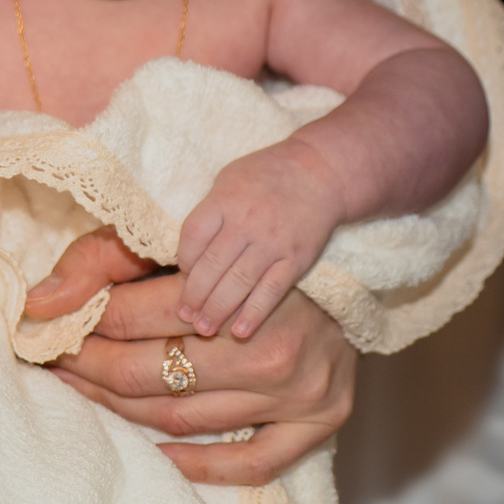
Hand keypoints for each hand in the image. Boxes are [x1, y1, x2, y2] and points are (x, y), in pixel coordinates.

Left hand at [28, 228, 355, 484]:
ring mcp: (298, 393)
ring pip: (183, 419)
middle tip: (55, 362)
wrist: (344, 259)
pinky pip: (249, 463)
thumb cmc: (245, 249)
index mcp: (233, 293)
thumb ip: (102, 261)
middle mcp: (269, 350)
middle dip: (87, 369)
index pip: (130, 319)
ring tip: (87, 392)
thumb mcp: (177, 237)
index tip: (49, 328)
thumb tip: (37, 303)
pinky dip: (197, 464)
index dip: (78, 325)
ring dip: (121, 410)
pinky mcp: (320, 421)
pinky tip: (155, 454)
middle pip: (147, 375)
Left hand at [175, 141, 337, 339]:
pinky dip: (254, 313)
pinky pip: (271, 291)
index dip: (183, 261)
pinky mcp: (296, 260)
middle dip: (193, 295)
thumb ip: (210, 212)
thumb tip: (188, 251)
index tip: (182, 274)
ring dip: (217, 309)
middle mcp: (247, 222)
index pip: (192, 237)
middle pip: (211, 265)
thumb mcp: (230, 179)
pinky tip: (240, 331)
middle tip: (183, 314)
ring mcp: (272, 243)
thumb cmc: (268, 175)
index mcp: (225, 199)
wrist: (321, 172)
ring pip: (237, 283)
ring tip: (203, 328)